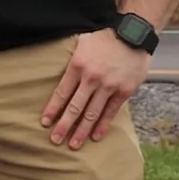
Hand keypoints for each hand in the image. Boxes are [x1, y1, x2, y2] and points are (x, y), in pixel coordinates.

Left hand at [40, 29, 149, 148]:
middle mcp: (91, 79)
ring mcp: (109, 86)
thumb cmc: (103, 38)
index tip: (45, 122)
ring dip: (82, 130)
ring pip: (92, 113)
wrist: (133, 35)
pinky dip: (103, 125)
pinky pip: (111, 111)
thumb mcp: (81, 44)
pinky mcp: (124, 91)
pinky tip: (95, 136)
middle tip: (55, 140)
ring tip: (73, 144)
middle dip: (63, 125)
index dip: (52, 109)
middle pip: (74, 107)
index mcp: (77, 66)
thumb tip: (57, 73)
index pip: (61, 93)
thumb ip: (71, 61)